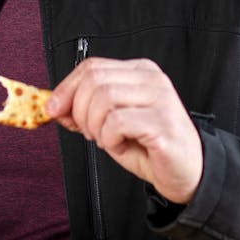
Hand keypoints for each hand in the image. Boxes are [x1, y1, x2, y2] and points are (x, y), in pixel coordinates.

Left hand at [47, 57, 202, 204]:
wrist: (186, 172)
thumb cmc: (150, 146)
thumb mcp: (110, 124)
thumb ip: (84, 110)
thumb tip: (55, 106)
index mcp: (138, 72)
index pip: (91, 67)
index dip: (66, 88)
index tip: (54, 108)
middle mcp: (151, 79)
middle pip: (94, 80)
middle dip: (79, 111)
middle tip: (89, 132)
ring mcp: (160, 98)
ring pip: (103, 99)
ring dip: (95, 126)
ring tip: (107, 140)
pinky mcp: (162, 122)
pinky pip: (117, 122)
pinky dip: (109, 139)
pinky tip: (120, 145)